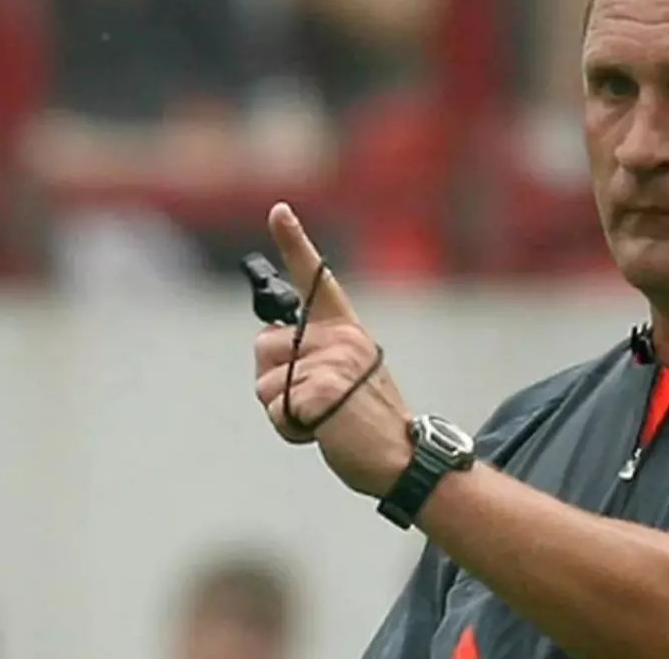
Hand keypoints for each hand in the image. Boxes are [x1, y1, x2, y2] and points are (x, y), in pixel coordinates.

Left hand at [253, 203, 412, 497]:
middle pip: (265, 346)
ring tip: (323, 421)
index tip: (278, 210)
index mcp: (346, 331)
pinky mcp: (321, 390)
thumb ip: (312, 356)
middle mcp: (340, 338)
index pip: (317, 280)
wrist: (403, 458)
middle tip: (313, 403)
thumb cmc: (366, 422)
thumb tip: (269, 341)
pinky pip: (275, 410)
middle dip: (273, 381)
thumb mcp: (343, 377)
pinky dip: (290, 430)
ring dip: (283, 412)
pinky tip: (323, 433)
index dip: (294, 242)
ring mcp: (331, 362)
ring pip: (265, 384)